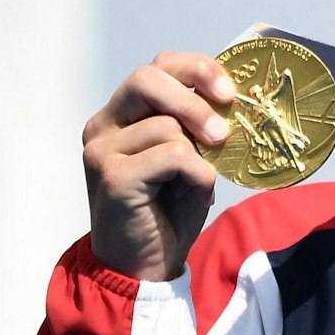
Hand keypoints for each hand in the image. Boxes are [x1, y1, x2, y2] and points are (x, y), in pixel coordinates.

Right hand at [81, 51, 234, 280]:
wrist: (143, 267)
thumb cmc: (166, 212)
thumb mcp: (187, 159)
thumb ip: (194, 126)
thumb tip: (232, 98)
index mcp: (120, 116)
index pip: (156, 67)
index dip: (196, 69)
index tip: (229, 92)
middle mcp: (103, 126)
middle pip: (148, 78)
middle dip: (194, 100)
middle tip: (223, 133)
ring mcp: (102, 150)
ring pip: (167, 125)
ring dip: (199, 156)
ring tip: (196, 184)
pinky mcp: (113, 175)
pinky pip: (173, 155)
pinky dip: (197, 175)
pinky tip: (193, 194)